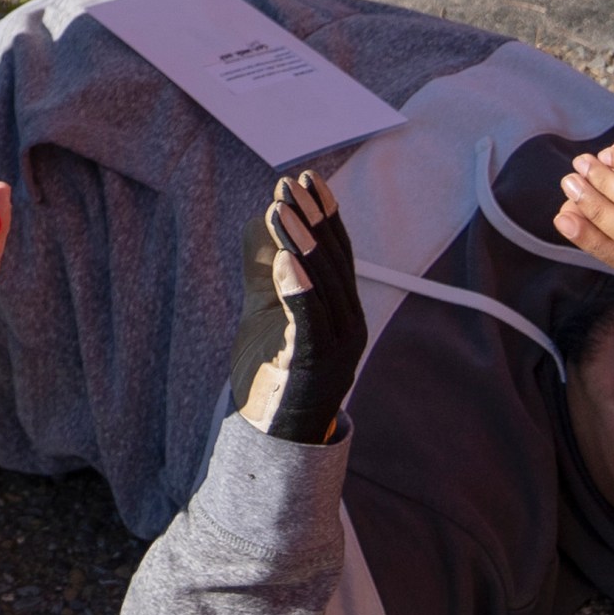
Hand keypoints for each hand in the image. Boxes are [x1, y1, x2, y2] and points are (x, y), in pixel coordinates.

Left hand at [231, 170, 365, 439]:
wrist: (275, 435)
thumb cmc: (273, 370)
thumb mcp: (267, 308)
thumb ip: (269, 266)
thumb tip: (263, 217)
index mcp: (343, 310)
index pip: (338, 253)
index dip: (324, 215)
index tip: (307, 179)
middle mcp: (350, 326)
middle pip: (335, 264)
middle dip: (312, 220)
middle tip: (290, 184)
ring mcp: (338, 349)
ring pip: (325, 288)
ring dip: (302, 246)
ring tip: (280, 210)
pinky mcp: (317, 369)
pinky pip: (311, 324)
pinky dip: (301, 290)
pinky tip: (285, 261)